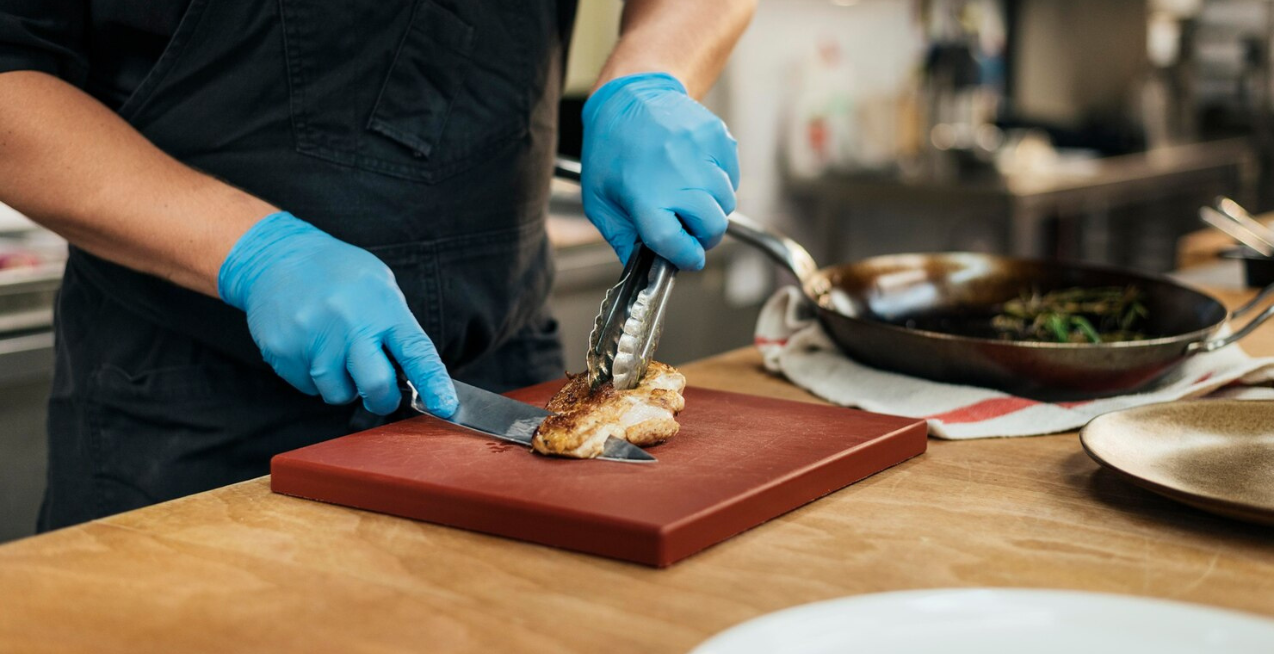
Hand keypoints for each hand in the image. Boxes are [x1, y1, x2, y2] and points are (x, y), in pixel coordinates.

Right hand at [218, 212, 457, 416]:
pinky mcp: (284, 352)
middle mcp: (349, 324)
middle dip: (382, 398)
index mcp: (381, 307)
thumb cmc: (336, 272)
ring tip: (336, 354)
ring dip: (343, 385)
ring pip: (338, 394)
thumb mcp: (379, 285)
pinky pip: (308, 388)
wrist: (276, 256)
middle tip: (379, 392)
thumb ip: (396, 325)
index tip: (446, 406)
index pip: (417, 353)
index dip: (434, 384)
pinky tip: (311, 348)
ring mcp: (313, 340)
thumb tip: (413, 371)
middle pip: (376, 388)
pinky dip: (314, 377)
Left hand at [580, 72, 739, 270]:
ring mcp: (702, 154)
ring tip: (689, 195)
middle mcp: (678, 176)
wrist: (631, 97)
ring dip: (712, 208)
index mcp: (646, 196)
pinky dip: (720, 182)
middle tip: (690, 230)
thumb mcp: (599, 200)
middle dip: (704, 236)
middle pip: (712, 227)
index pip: (678, 244)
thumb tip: (642, 266)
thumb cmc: (611, 151)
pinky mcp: (719, 138)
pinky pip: (732, 177)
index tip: (687, 259)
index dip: (685, 258)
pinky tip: (696, 171)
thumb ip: (621, 238)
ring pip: (727, 203)